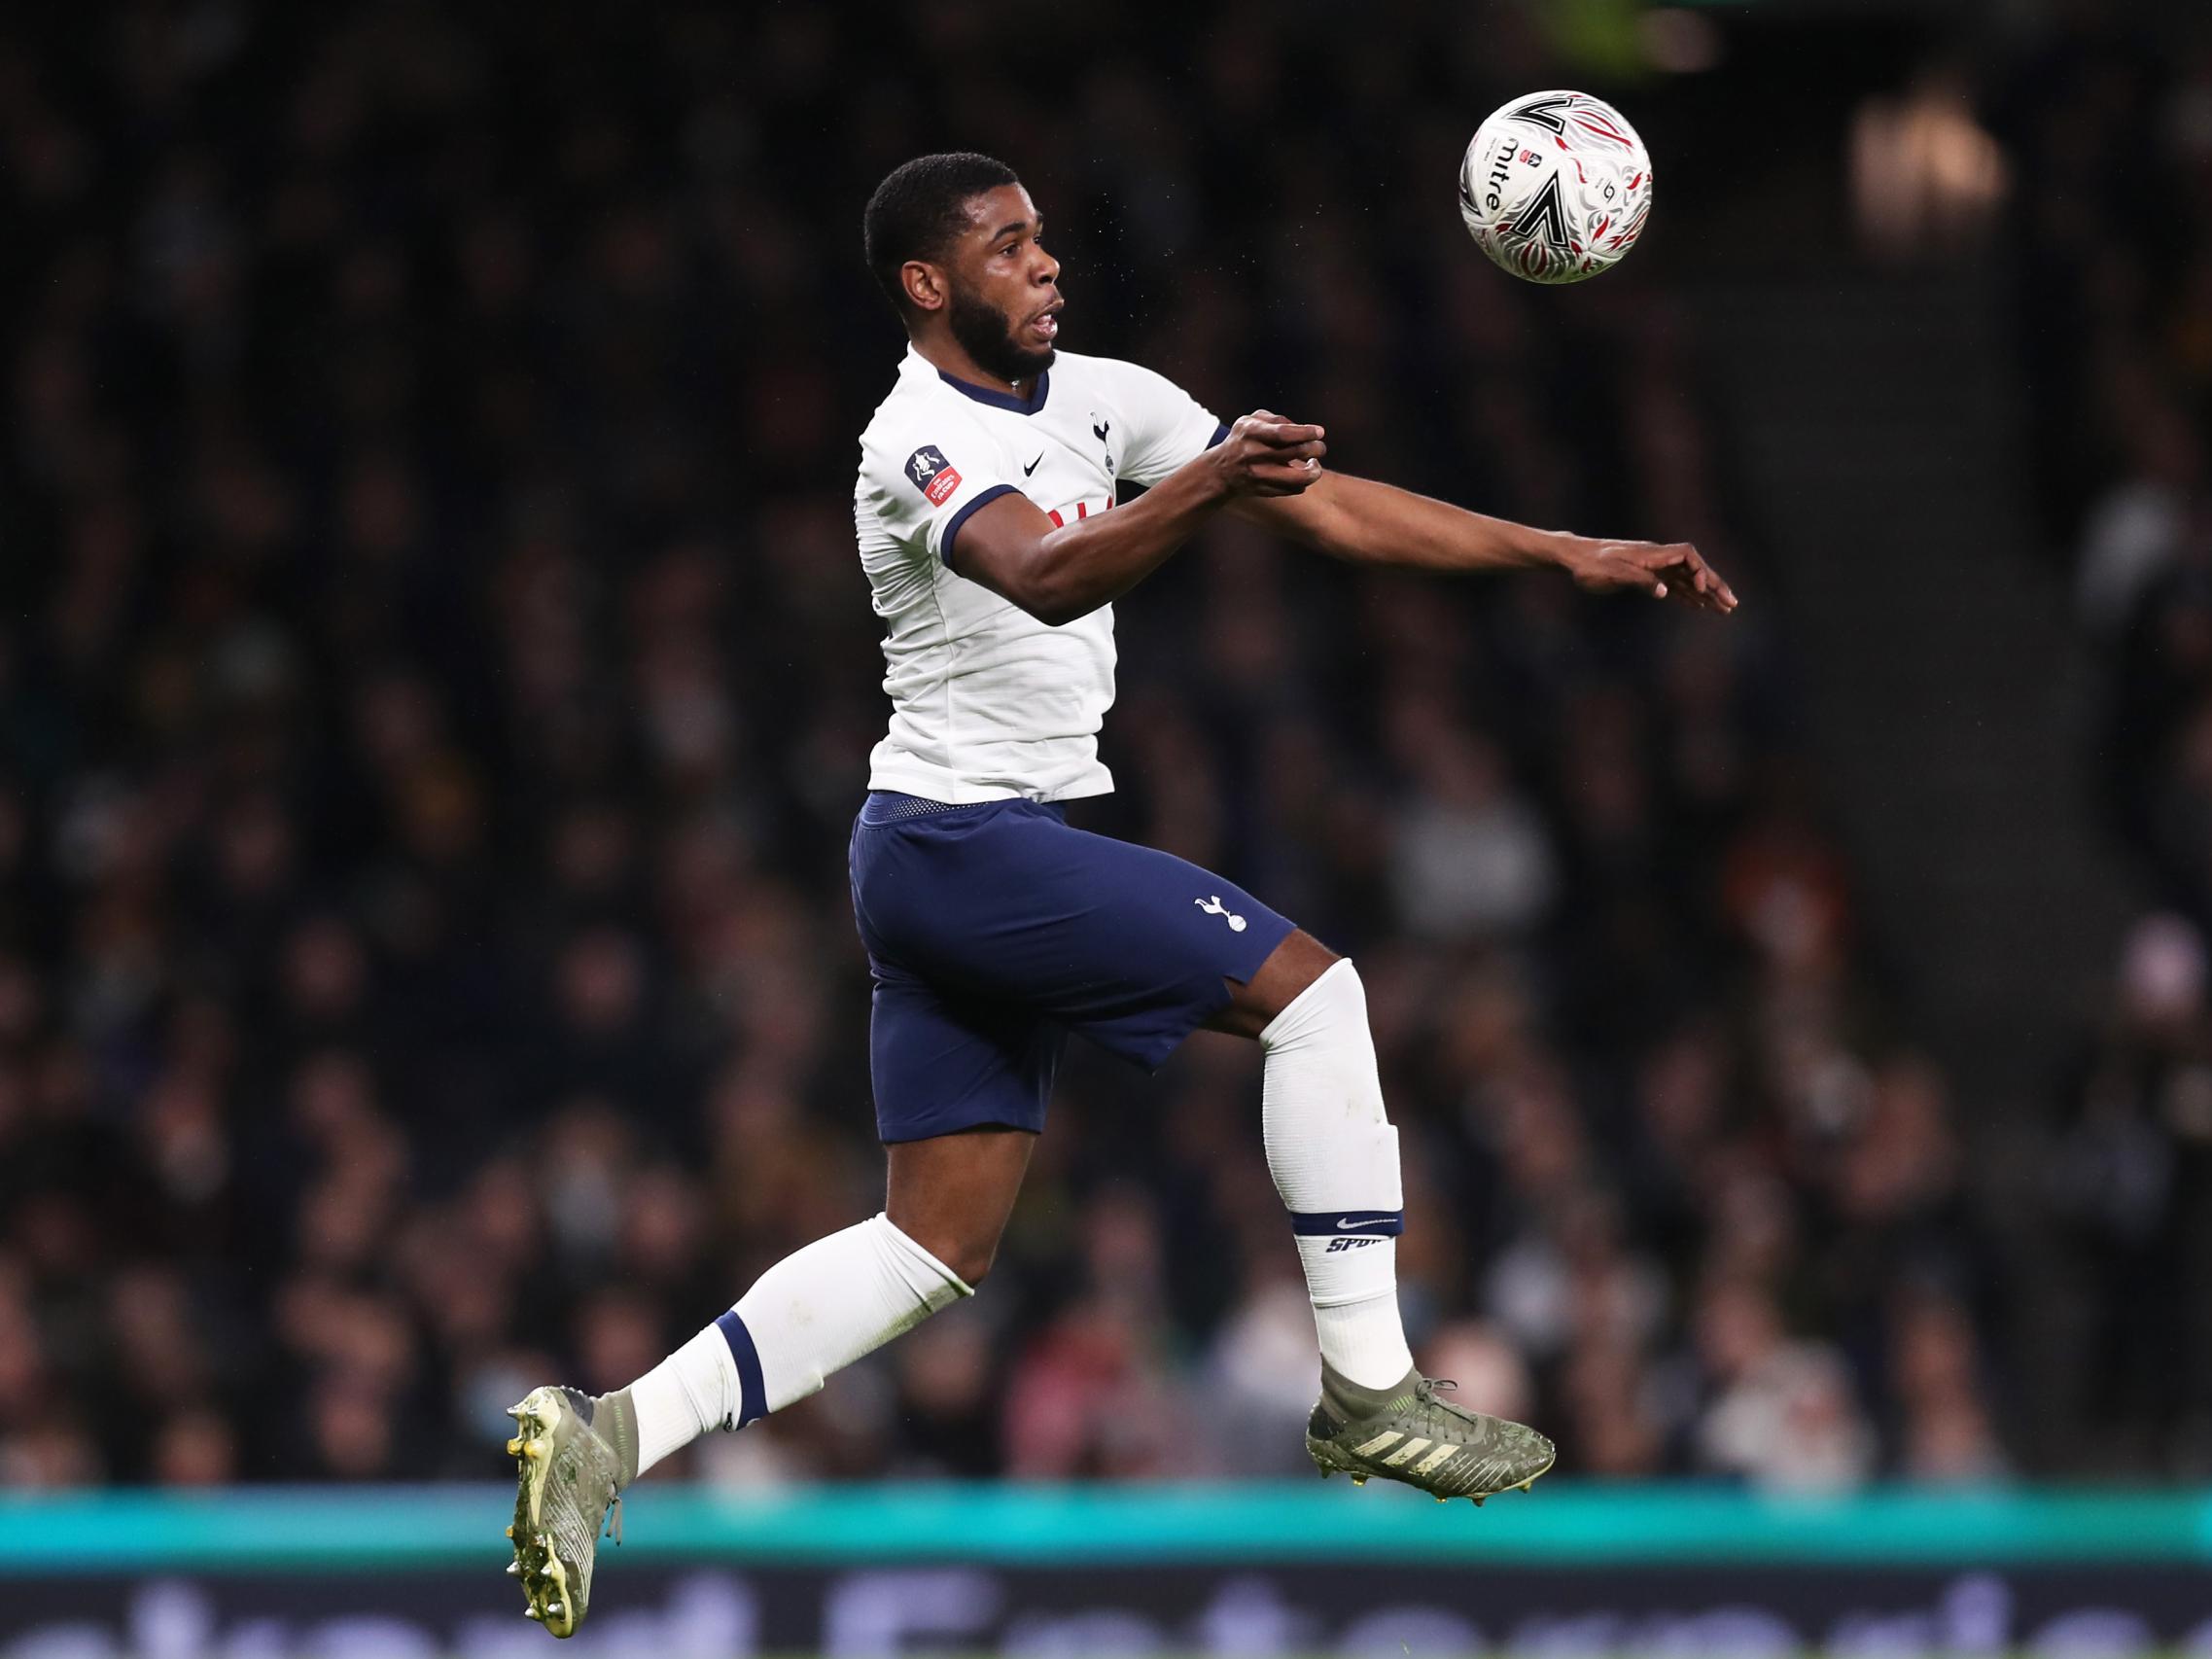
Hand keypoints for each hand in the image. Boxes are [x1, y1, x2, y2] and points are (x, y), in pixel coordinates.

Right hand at [1209, 410, 1326, 497]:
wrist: (1222, 470)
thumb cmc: (1244, 439)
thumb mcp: (1251, 420)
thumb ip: (1277, 419)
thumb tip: (1304, 430)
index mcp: (1250, 432)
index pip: (1283, 433)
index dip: (1306, 433)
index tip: (1319, 432)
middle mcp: (1253, 454)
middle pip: (1296, 452)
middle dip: (1316, 448)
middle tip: (1319, 447)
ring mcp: (1259, 475)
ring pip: (1299, 478)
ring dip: (1315, 471)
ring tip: (1314, 463)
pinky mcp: (1265, 491)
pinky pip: (1294, 489)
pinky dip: (1303, 482)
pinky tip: (1301, 473)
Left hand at [1567, 536, 1737, 613]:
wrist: (1574, 559)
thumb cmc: (1590, 566)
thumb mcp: (1612, 574)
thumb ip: (1639, 580)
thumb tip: (1664, 592)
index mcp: (1653, 554)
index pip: (1688, 556)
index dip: (1700, 571)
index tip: (1703, 591)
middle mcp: (1658, 558)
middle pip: (1694, 569)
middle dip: (1715, 586)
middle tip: (1732, 604)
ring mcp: (1654, 567)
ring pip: (1687, 580)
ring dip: (1706, 594)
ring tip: (1725, 610)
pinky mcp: (1647, 577)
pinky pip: (1674, 586)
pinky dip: (1689, 596)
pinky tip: (1699, 607)